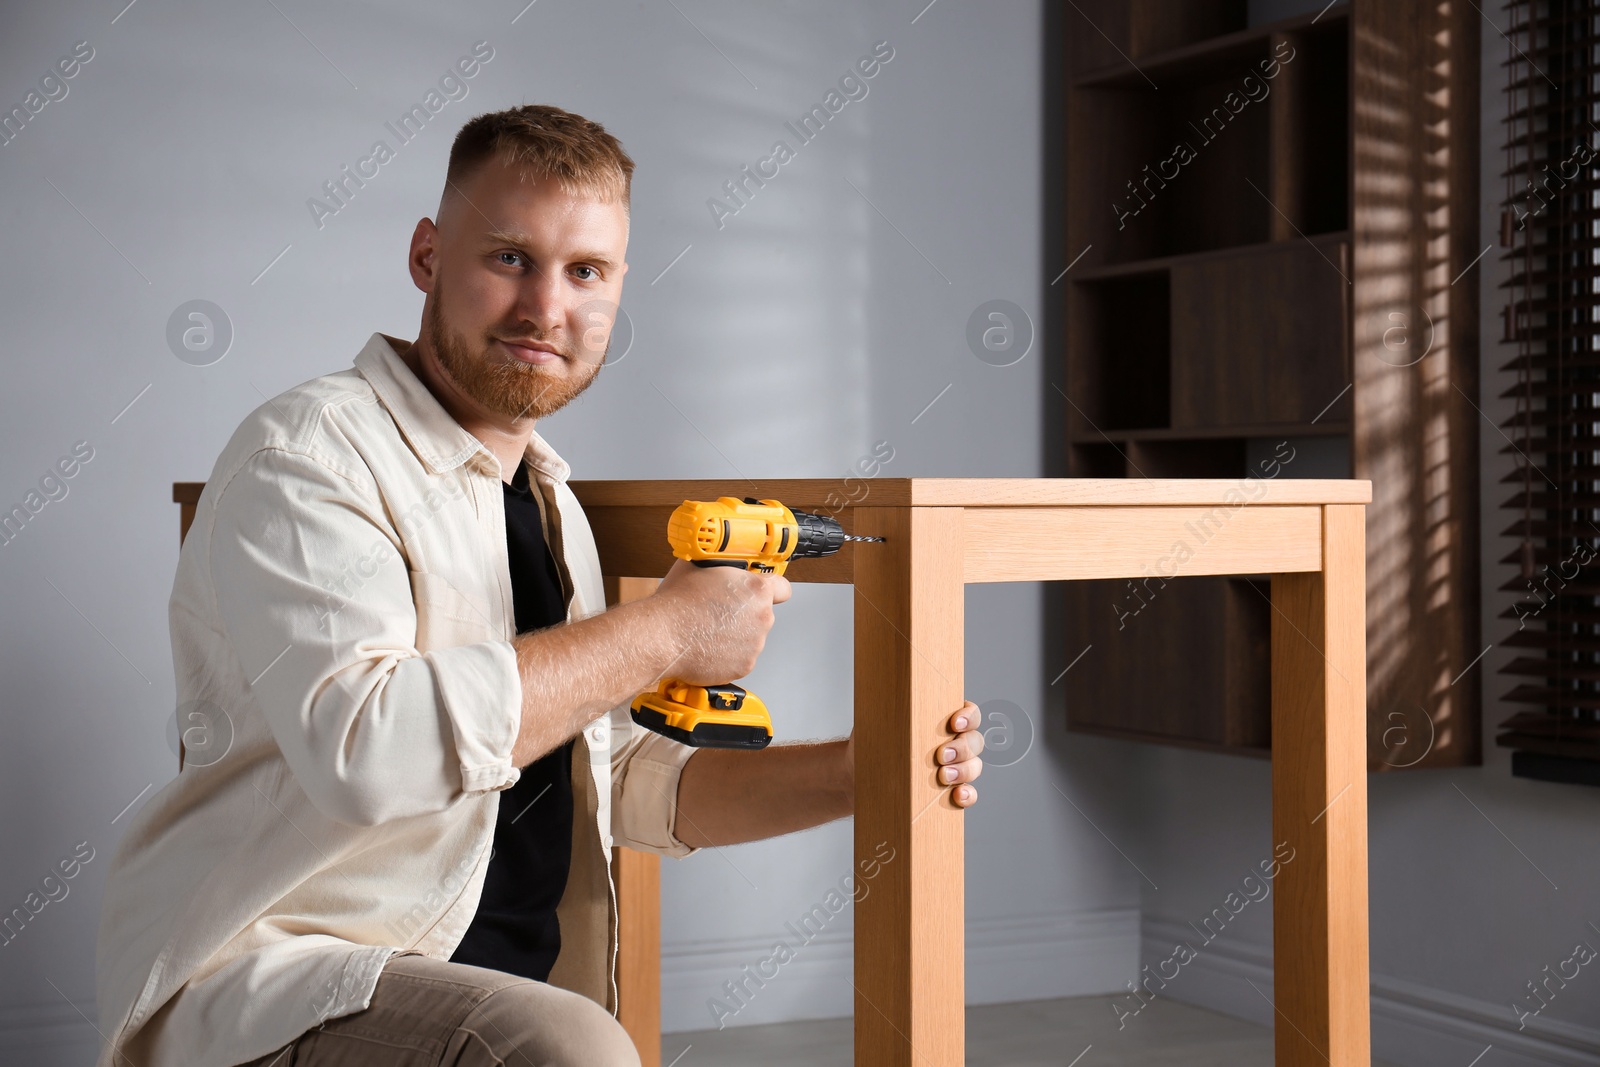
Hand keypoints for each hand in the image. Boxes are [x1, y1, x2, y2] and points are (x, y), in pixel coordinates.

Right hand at [651, 558, 791, 683]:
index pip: (782, 588)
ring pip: (751, 636)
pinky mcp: (744, 665)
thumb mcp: (700, 566)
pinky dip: (728, 653)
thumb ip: (722, 565)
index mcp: (756, 590)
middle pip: (763, 612)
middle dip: (746, 611)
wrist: (661, 637)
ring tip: (710, 629)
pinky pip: (741, 656)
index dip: (769, 588)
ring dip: (737, 633)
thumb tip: (721, 560)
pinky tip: (708, 645)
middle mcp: (762, 617)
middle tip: (721, 610)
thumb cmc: (677, 603)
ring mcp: (755, 644)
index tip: (760, 591)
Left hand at [844, 700, 983, 808]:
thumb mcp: (876, 718)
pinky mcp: (947, 792)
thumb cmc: (871, 742)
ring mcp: (953, 768)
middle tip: (941, 755)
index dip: (968, 717)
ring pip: (974, 767)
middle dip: (963, 748)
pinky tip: (957, 796)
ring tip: (943, 777)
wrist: (859, 775)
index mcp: (941, 719)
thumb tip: (889, 686)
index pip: (969, 713)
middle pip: (975, 741)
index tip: (955, 723)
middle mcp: (953, 742)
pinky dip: (968, 795)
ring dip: (965, 771)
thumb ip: (890, 703)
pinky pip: (968, 794)